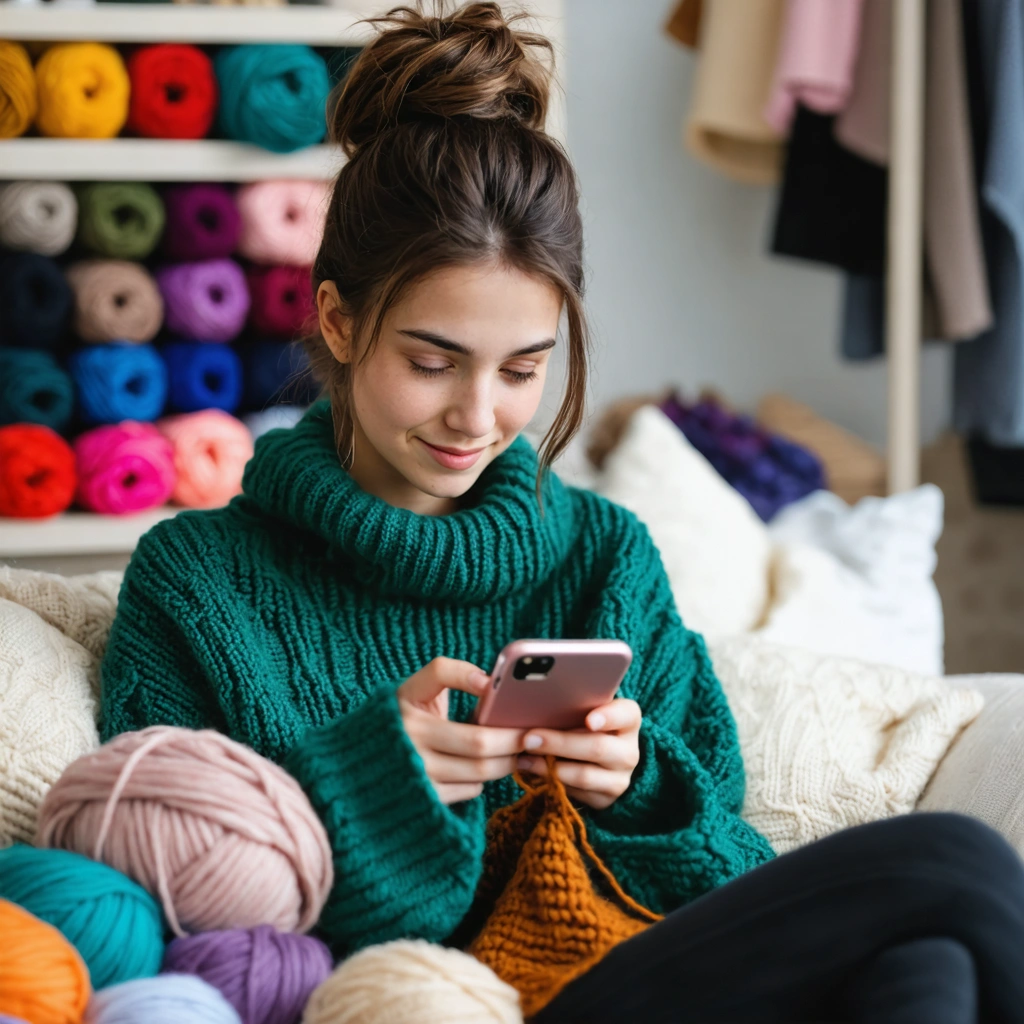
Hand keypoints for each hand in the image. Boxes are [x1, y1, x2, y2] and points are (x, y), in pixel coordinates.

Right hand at [398, 657, 525, 804]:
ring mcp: (415, 771)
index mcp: (406, 699)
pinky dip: (483, 779)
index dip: (468, 676)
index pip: (439, 672)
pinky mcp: (424, 799)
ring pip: (480, 770)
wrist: (364, 768)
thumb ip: (450, 676)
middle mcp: (407, 735)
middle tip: (531, 735)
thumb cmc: (406, 719)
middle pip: (479, 742)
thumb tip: (491, 683)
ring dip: (506, 762)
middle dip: (514, 739)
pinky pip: (470, 789)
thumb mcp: (418, 692)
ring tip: (517, 752)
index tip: (493, 685)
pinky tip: (483, 768)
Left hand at [515, 699, 640, 809]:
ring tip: (523, 758)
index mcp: (628, 721)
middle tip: (529, 738)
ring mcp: (620, 778)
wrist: (600, 762)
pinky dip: (551, 781)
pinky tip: (531, 771)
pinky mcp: (606, 799)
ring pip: (584, 775)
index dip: (609, 717)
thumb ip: (570, 708)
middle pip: (597, 747)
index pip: (626, 714)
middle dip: (559, 743)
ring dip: (549, 767)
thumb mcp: (584, 713)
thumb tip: (533, 705)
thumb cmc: (583, 726)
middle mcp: (629, 751)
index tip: (590, 720)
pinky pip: (576, 792)